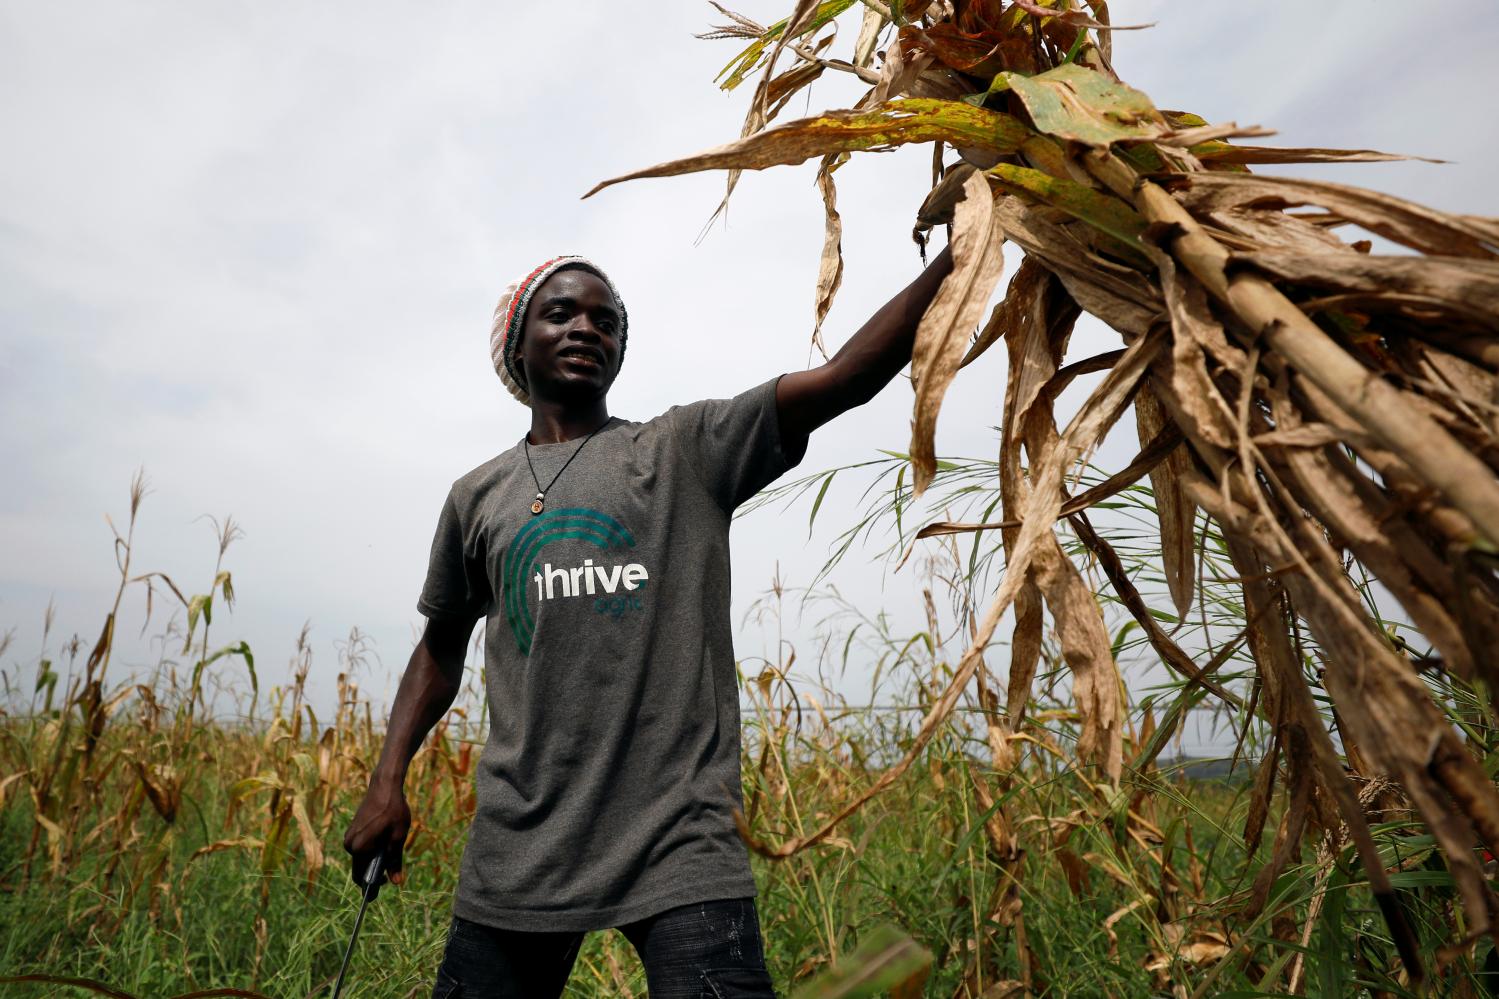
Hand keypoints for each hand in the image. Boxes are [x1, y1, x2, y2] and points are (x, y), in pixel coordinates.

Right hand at [342, 776, 410, 891]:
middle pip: (360, 868)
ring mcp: (349, 837)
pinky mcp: (352, 831)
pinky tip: (383, 841)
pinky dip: (371, 850)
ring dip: (373, 859)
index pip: (361, 877)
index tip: (383, 888)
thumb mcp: (398, 837)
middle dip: (374, 872)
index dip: (372, 886)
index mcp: (359, 848)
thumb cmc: (393, 811)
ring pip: (361, 858)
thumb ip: (395, 862)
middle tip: (391, 872)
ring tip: (390, 849)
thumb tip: (396, 882)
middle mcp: (349, 844)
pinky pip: (361, 848)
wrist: (384, 787)